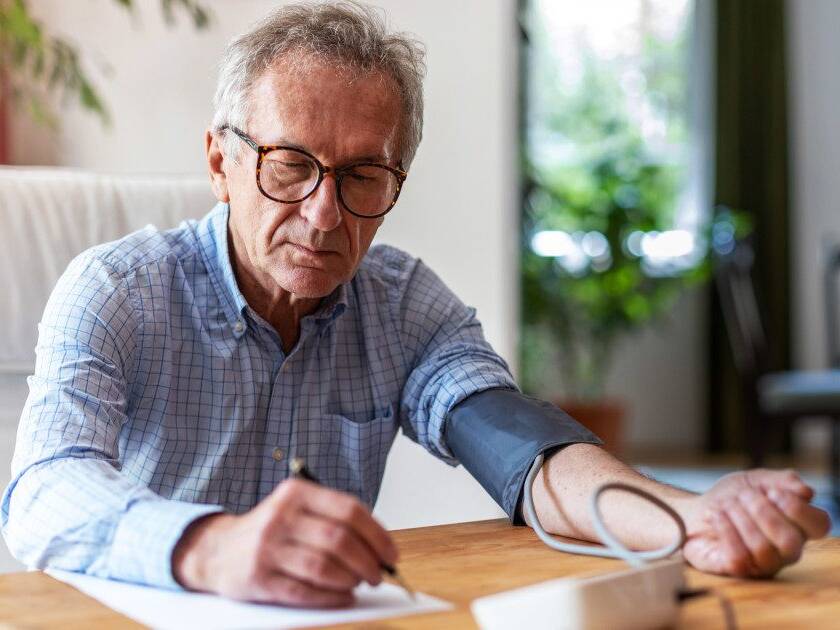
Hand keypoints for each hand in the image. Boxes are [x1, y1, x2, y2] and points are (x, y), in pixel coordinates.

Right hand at [172, 478, 397, 606]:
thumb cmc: (272, 532)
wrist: (217, 550)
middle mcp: (281, 516)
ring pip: (323, 566)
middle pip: (339, 540)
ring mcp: (267, 547)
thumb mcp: (298, 511)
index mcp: (297, 493)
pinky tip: (343, 597)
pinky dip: (330, 597)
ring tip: (360, 584)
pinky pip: (304, 590)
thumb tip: (380, 548)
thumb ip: (333, 521)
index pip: (349, 510)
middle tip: (379, 574)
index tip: (391, 553)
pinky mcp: (258, 577)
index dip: (377, 535)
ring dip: (350, 580)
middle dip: (367, 561)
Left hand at [682, 468, 830, 577]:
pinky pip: (739, 559)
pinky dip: (726, 531)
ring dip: (741, 519)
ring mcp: (762, 564)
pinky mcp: (736, 571)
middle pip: (790, 541)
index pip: (819, 525)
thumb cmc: (730, 498)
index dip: (797, 508)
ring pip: (763, 549)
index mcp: (797, 526)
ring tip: (727, 505)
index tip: (772, 492)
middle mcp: (784, 550)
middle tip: (743, 495)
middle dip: (763, 512)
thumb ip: (782, 481)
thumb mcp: (755, 480)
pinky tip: (717, 517)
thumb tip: (806, 492)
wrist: (694, 510)